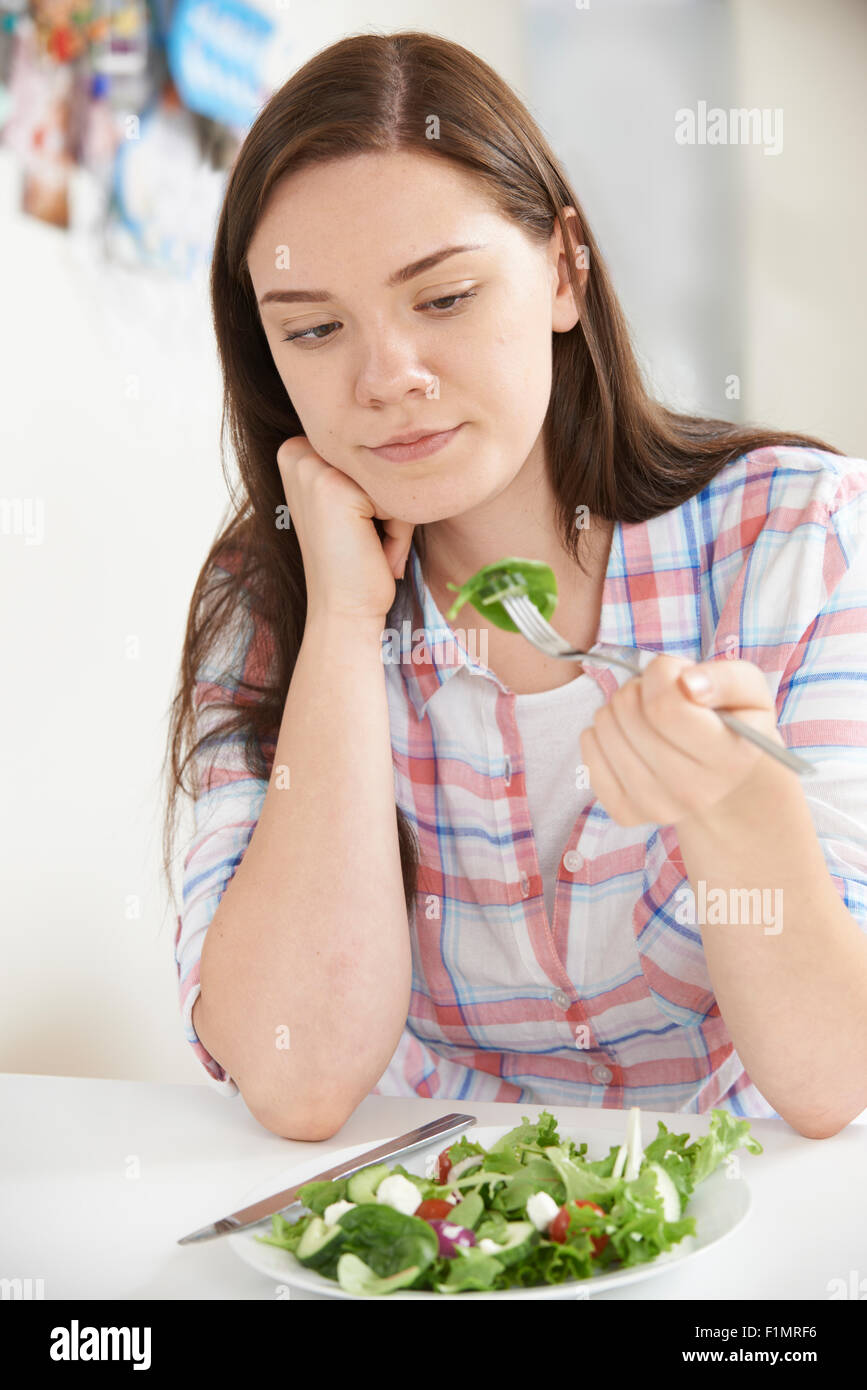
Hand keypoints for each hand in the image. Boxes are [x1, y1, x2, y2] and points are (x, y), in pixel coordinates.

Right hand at [276, 435, 414, 624]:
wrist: (343, 611)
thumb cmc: (356, 562)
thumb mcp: (350, 503)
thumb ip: (359, 467)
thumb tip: (401, 431)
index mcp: (296, 450)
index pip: (370, 453)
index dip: (374, 495)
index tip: (353, 529)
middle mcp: (297, 451)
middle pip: (381, 460)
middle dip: (385, 505)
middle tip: (363, 542)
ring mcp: (312, 467)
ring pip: (392, 477)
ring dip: (394, 518)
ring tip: (369, 547)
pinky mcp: (335, 487)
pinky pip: (398, 497)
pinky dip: (399, 531)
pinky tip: (373, 552)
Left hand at [578, 655, 787, 829]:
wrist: (720, 771)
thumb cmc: (730, 719)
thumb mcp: (748, 688)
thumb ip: (725, 678)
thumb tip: (688, 684)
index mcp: (730, 760)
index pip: (666, 706)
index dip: (662, 673)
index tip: (676, 673)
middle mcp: (695, 793)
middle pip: (629, 714)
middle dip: (637, 688)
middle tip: (658, 694)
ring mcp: (658, 808)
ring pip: (605, 730)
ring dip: (617, 708)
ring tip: (643, 714)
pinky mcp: (626, 814)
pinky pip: (590, 757)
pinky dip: (598, 735)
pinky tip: (623, 734)